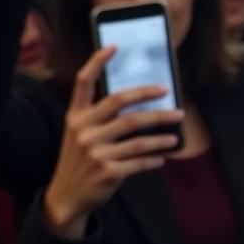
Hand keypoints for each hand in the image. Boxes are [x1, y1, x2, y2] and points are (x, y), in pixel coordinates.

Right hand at [43, 47, 184, 239]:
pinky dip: (155, 159)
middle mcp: (83, 130)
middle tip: (169, 94)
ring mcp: (94, 152)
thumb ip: (100, 118)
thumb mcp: (80, 135)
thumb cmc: (81, 160)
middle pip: (120, 104)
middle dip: (149, 96)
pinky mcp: (107, 172)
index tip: (114, 46)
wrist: (67, 196)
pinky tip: (164, 158)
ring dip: (162, 135)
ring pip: (137, 136)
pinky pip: (140, 161)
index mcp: (75, 117)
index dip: (97, 62)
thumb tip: (140, 103)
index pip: (84, 82)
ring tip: (176, 135)